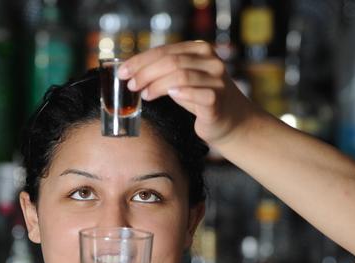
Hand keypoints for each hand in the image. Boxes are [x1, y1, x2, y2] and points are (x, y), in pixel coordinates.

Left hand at [118, 41, 254, 145]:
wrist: (231, 121)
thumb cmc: (201, 99)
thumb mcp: (182, 79)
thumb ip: (163, 70)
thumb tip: (131, 71)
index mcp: (200, 50)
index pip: (165, 50)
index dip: (141, 60)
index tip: (123, 72)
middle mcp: (211, 61)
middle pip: (171, 61)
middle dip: (145, 73)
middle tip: (131, 85)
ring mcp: (216, 80)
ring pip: (180, 76)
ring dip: (156, 85)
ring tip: (144, 94)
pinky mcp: (217, 100)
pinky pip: (195, 93)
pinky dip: (179, 93)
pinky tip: (168, 97)